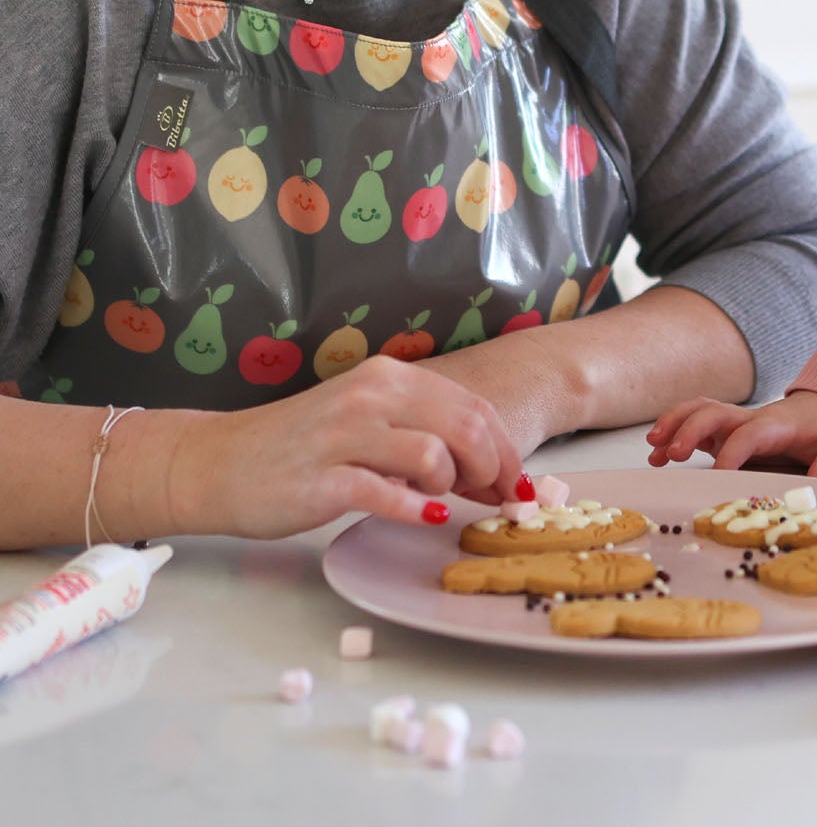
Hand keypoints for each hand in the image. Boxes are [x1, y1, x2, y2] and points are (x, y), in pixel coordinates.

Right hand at [175, 355, 524, 537]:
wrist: (221, 463)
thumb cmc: (304, 447)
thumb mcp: (370, 421)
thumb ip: (425, 432)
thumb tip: (488, 468)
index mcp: (390, 378)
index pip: (473, 407)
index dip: (506, 449)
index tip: (518, 483)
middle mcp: (372, 396)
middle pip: (465, 429)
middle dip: (493, 470)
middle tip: (494, 500)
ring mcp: (345, 436)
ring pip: (433, 455)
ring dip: (452, 486)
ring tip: (439, 498)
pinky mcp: (322, 479)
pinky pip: (385, 492)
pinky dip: (415, 508)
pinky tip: (424, 517)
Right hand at [645, 390, 816, 477]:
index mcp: (776, 425)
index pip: (749, 433)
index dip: (733, 451)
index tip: (719, 474)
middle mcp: (750, 419)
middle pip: (714, 412)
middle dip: (690, 429)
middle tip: (672, 454)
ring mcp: (735, 423)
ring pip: (698, 411)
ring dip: (674, 424)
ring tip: (654, 448)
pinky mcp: (727, 430)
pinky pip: (695, 423)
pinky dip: (673, 432)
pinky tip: (657, 454)